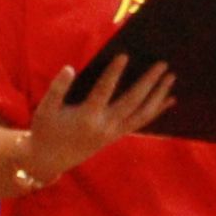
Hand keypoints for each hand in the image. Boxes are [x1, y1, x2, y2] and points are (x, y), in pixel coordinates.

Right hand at [18, 53, 178, 189]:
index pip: (103, 92)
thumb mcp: (45, 108)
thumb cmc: (46, 129)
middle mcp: (105, 126)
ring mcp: (114, 132)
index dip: (113, 73)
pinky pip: (141, 122)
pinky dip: (157, 111)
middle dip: (148, 82)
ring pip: (142, 113)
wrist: (49, 160)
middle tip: (162, 64)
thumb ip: (57, 88)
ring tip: (171, 77)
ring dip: (158, 95)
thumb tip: (69, 68)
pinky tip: (170, 99)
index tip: (124, 55)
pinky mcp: (117, 135)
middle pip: (132, 102)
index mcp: (86, 117)